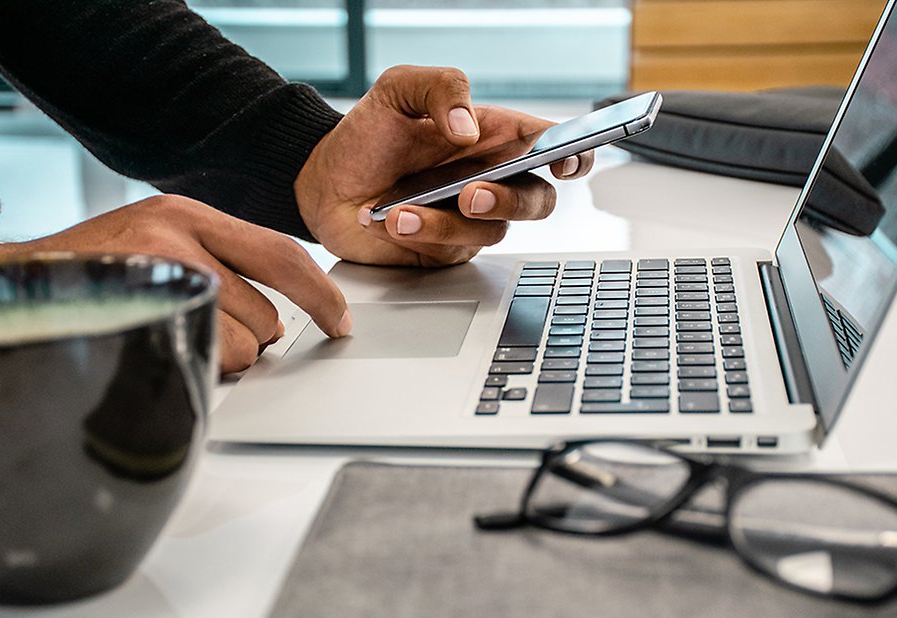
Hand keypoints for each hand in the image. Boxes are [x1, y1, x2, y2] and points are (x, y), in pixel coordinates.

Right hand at [0, 195, 349, 372]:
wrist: (19, 283)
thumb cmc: (97, 271)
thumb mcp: (160, 244)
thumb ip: (222, 267)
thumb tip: (280, 322)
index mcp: (190, 215)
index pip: (282, 254)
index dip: (321, 293)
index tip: (340, 320)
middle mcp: (177, 235)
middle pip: (267, 311)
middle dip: (253, 338)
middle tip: (209, 332)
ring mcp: (157, 272)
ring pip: (242, 342)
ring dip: (221, 356)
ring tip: (173, 336)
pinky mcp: (141, 309)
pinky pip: (206, 358)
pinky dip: (197, 367)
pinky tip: (162, 348)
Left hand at [295, 65, 592, 266]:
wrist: (322, 181)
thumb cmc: (367, 134)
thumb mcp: (398, 89)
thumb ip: (442, 88)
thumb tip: (469, 126)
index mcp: (494, 137)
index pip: (552, 146)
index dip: (574, 155)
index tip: (564, 162)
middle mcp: (492, 180)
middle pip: (539, 200)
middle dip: (511, 200)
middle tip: (470, 193)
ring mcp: (470, 220)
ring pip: (493, 231)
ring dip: (446, 222)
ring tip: (401, 209)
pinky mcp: (445, 250)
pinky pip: (451, 250)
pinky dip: (420, 235)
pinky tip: (388, 219)